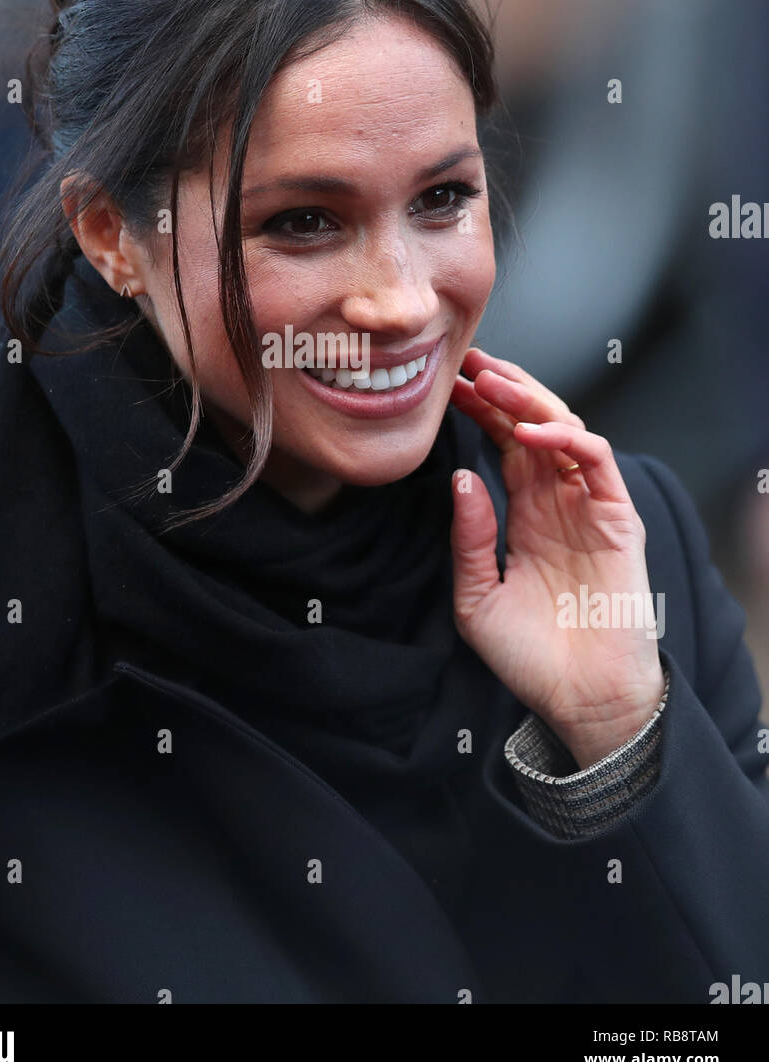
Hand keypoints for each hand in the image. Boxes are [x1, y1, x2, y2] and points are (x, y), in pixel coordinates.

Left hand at [449, 347, 664, 768]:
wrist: (579, 699)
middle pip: (531, 424)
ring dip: (528, 400)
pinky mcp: (618, 518)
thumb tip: (461, 477)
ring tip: (491, 381)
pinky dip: (567, 438)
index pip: (503, 443)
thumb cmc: (528, 656)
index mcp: (526, 513)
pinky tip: (532, 431)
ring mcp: (590, 506)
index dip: (478, 411)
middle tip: (465, 361)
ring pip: (565, 429)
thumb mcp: (476, 596)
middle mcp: (558, 501)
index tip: (444, 386)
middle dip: (500, 388)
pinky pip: (597, 461)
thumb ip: (468, 537)